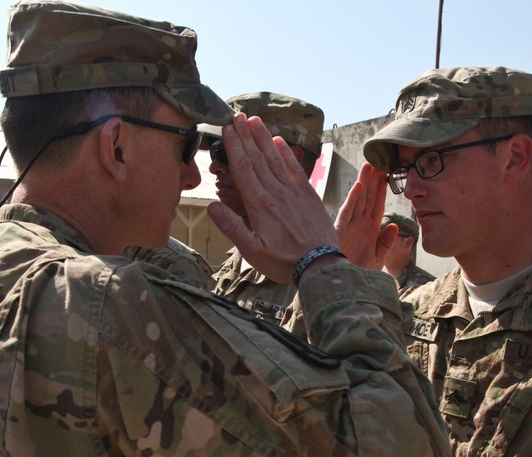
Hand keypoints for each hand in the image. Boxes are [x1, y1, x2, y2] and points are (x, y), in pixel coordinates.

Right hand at [207, 113, 340, 282]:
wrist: (320, 264)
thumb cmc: (284, 261)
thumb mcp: (252, 251)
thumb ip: (231, 227)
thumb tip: (211, 206)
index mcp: (259, 205)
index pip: (243, 169)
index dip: (234, 147)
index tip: (227, 129)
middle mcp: (275, 192)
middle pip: (257, 158)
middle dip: (245, 135)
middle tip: (237, 116)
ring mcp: (293, 191)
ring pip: (275, 158)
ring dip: (263, 137)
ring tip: (254, 120)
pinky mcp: (308, 194)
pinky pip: (294, 168)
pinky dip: (286, 152)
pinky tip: (279, 140)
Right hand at [334, 163, 395, 270]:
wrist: (346, 285)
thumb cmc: (359, 272)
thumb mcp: (378, 257)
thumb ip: (386, 242)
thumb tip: (394, 225)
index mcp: (370, 229)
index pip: (378, 204)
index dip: (382, 189)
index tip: (387, 173)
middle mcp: (360, 224)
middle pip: (368, 197)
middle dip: (373, 179)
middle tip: (378, 160)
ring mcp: (350, 225)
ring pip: (359, 199)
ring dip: (364, 182)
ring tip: (369, 165)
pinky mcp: (341, 229)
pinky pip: (348, 211)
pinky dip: (354, 198)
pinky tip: (360, 185)